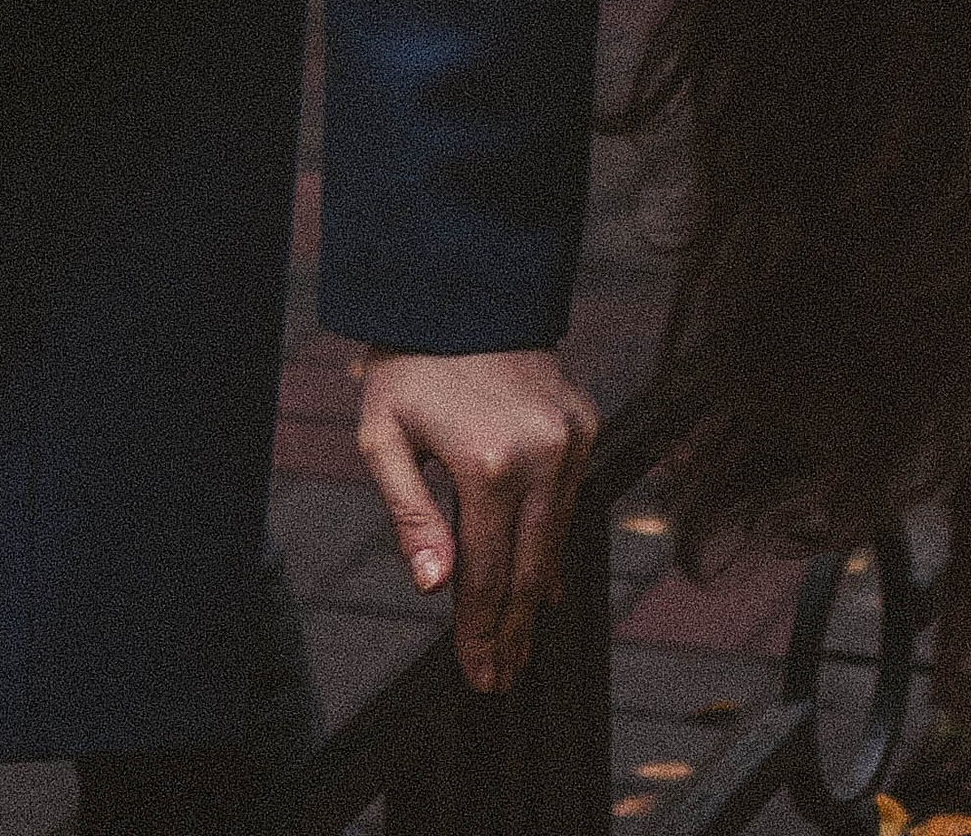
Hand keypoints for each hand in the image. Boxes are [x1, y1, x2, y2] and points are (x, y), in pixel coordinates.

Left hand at [355, 346, 601, 695]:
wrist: (465, 290)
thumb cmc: (412, 368)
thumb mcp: (385, 440)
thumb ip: (411, 518)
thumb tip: (435, 588)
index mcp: (488, 464)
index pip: (485, 573)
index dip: (478, 631)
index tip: (477, 676)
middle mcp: (542, 454)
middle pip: (529, 569)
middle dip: (512, 631)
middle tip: (500, 679)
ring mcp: (571, 438)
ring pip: (556, 538)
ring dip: (535, 595)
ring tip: (517, 644)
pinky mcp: (584, 423)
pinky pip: (570, 500)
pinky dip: (554, 543)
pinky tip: (541, 582)